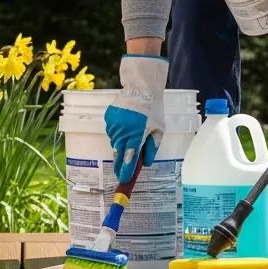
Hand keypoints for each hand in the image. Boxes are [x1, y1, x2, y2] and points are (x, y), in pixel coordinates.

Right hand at [104, 54, 167, 181]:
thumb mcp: (158, 129)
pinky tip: (126, 126)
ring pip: (115, 143)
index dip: (126, 171)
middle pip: (119, 154)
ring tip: (130, 138)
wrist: (140, 88)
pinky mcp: (108, 119)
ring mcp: (113, 126)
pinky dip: (118, 134)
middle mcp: (122, 132)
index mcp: (136, 136)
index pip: (129, 159)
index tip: (124, 180)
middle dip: (120, 165)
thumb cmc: (153, 109)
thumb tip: (145, 163)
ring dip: (121, 146)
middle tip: (121, 173)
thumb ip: (152, 147)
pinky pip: (112, 132)